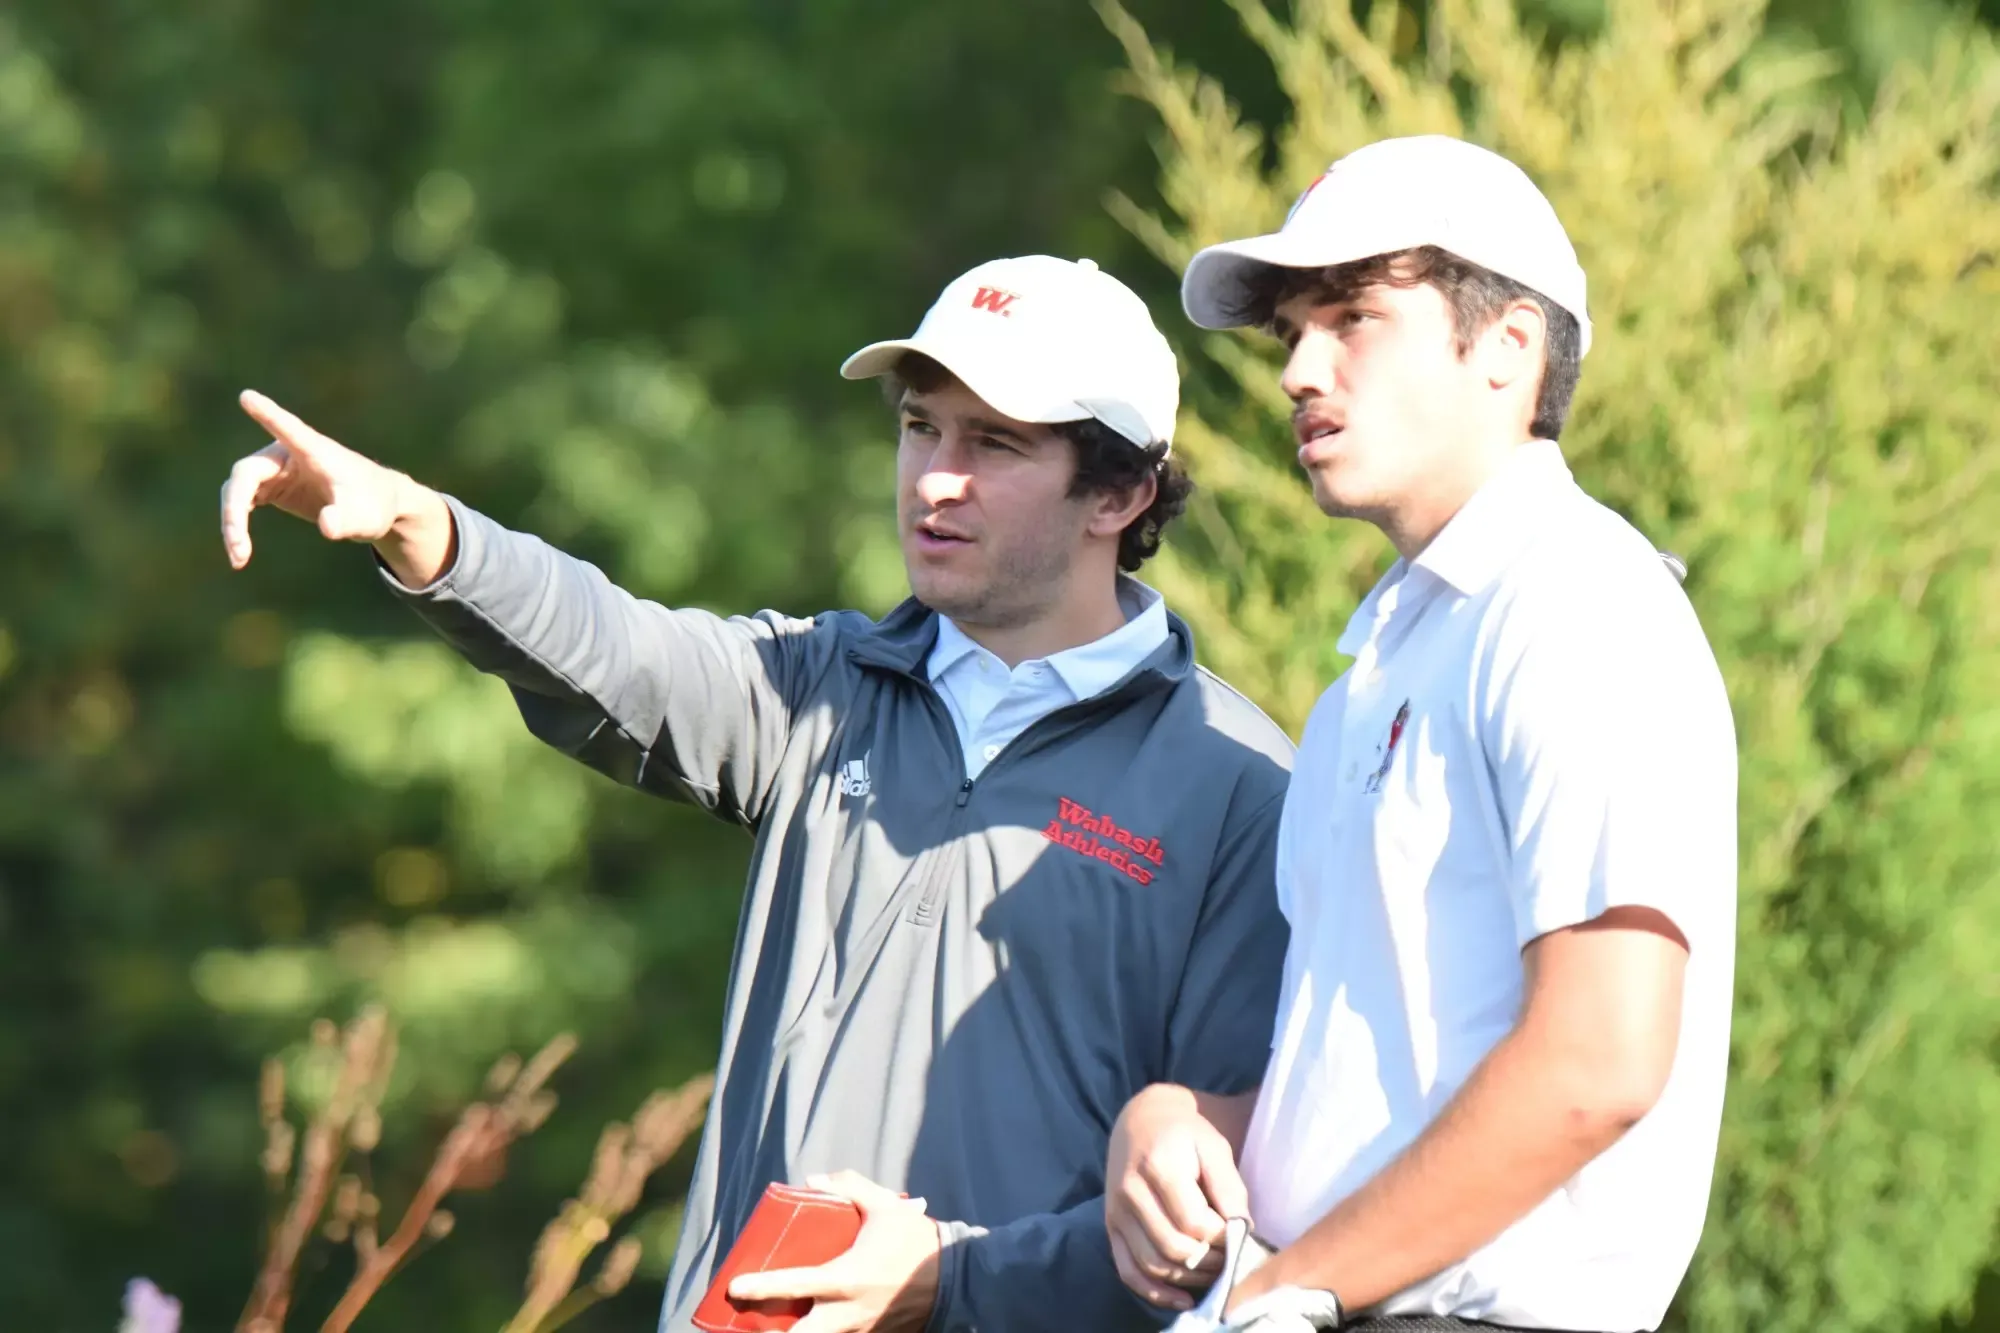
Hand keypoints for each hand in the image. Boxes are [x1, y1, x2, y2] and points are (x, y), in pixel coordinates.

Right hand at [220, 389, 451, 585]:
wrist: (375, 506)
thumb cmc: (374, 504)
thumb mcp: (365, 518)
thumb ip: (346, 520)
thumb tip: (327, 527)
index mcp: (313, 450)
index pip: (287, 428)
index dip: (268, 414)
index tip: (247, 397)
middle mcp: (287, 454)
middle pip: (245, 474)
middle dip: (234, 510)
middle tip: (238, 546)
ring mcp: (276, 470)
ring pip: (237, 490)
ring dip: (232, 522)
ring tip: (239, 558)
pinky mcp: (272, 486)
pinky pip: (242, 501)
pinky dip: (237, 524)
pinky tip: (241, 552)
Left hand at [727, 1172, 942, 1332]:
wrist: (958, 1280)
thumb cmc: (917, 1241)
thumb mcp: (885, 1207)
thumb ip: (850, 1187)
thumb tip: (814, 1181)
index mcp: (845, 1279)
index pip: (793, 1286)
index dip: (760, 1287)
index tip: (734, 1287)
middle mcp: (847, 1313)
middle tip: (743, 1325)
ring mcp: (860, 1332)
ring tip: (770, 1328)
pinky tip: (810, 1324)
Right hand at [1107, 1084, 1247, 1310]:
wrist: (1142, 1119)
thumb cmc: (1185, 1133)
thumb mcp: (1214, 1147)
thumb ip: (1229, 1187)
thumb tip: (1242, 1230)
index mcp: (1158, 1166)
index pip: (1194, 1222)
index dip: (1222, 1238)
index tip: (1239, 1234)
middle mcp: (1131, 1192)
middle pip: (1174, 1247)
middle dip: (1209, 1261)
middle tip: (1230, 1257)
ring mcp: (1116, 1212)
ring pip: (1152, 1263)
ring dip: (1189, 1277)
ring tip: (1214, 1272)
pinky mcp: (1111, 1227)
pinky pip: (1128, 1271)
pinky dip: (1155, 1292)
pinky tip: (1183, 1298)